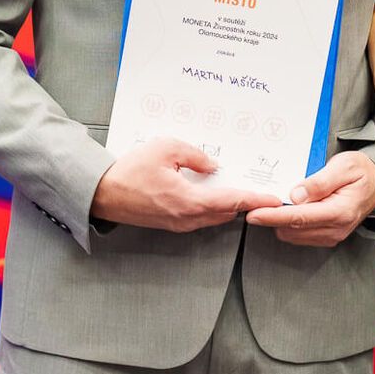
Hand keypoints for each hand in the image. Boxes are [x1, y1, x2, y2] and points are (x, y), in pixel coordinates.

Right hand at [89, 137, 282, 231]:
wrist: (102, 193)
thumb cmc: (130, 171)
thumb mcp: (165, 149)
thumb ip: (194, 155)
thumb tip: (212, 165)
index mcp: (189, 201)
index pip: (232, 201)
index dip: (255, 200)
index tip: (272, 199)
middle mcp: (187, 218)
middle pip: (227, 212)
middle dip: (245, 203)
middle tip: (261, 193)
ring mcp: (179, 224)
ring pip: (214, 217)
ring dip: (229, 206)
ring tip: (242, 193)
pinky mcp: (171, 224)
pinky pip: (201, 217)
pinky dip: (213, 207)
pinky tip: (214, 194)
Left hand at [245, 154, 374, 246]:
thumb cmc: (361, 170)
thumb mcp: (343, 166)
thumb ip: (320, 182)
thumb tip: (296, 195)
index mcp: (340, 212)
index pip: (299, 218)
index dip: (273, 216)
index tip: (253, 214)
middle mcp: (336, 229)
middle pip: (292, 229)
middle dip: (271, 218)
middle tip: (255, 202)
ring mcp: (332, 235)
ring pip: (293, 235)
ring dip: (278, 222)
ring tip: (270, 203)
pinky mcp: (327, 236)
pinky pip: (300, 235)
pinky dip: (288, 224)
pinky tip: (284, 209)